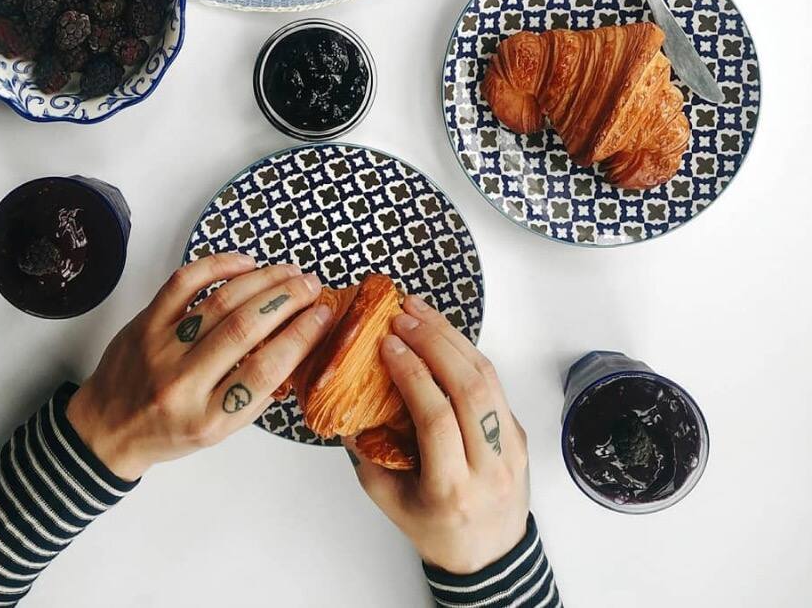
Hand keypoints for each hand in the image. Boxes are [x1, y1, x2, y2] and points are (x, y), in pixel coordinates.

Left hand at [67, 253, 331, 480]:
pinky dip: (218, 266)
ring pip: (220, 302)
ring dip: (262, 280)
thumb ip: (256, 393)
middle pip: (245, 328)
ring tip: (288, 272)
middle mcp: (184, 383)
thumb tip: (300, 345)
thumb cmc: (170, 431)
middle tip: (311, 284)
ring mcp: (160, 349)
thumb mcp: (218, 430)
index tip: (323, 314)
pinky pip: (184, 283)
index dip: (301, 337)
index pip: (265, 370)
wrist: (106, 429)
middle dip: (287, 300)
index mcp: (209, 418)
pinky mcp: (144, 322)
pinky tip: (245, 262)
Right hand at [345, 294, 528, 574]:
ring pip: (488, 378)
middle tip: (403, 317)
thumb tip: (350, 406)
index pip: (436, 419)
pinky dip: (467, 351)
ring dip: (452, 336)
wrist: (492, 557)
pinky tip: (442, 333)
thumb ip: (369, 457)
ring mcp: (512, 446)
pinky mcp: (519, 432)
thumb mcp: (392, 503)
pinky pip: (495, 383)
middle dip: (434, 342)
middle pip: (469, 389)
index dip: (412, 375)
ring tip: (419, 311)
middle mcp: (489, 465)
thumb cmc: (437, 531)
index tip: (388, 345)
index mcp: (452, 489)